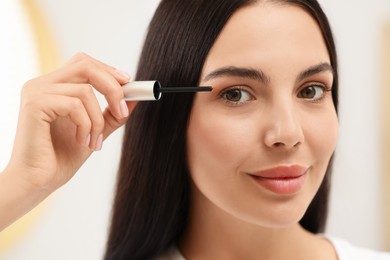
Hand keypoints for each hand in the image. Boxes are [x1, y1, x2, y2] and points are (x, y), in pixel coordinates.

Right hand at [4, 52, 135, 193]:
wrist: (37, 181)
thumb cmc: (60, 158)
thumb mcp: (94, 130)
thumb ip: (110, 114)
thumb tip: (134, 99)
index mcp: (53, 87)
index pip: (83, 63)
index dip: (108, 70)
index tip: (128, 84)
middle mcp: (42, 84)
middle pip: (85, 65)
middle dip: (112, 88)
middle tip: (122, 111)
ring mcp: (36, 92)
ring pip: (85, 90)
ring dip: (98, 120)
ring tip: (94, 142)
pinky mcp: (35, 104)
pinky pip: (75, 105)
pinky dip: (86, 125)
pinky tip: (81, 141)